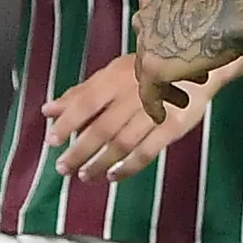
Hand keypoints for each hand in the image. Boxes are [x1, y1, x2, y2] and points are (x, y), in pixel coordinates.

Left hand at [45, 50, 219, 180]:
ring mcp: (154, 112)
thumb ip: (80, 93)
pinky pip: (148, 152)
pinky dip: (128, 167)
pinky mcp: (173, 127)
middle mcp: (132, 95)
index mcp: (115, 79)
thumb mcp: (111, 74)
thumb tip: (48, 110)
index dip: (67, 122)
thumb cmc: (144, 70)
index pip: (86, 102)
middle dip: (80, 151)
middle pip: (102, 128)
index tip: (51, 141)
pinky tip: (112, 176)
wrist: (194, 66)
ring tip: (84, 176)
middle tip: (62, 168)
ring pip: (123, 143)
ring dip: (101, 162)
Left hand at [131, 0, 241, 121]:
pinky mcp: (152, 66)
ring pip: (146, 72)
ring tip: (183, 99)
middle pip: (148, 48)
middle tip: (193, 76)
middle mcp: (143, 16)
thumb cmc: (232, 2)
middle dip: (169, 62)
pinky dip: (153, 106)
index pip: (152, 24)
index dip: (168, 41)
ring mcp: (146, 42)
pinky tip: (160, 117)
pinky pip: (148, 93)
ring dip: (165, 86)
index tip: (186, 53)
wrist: (237, 16)